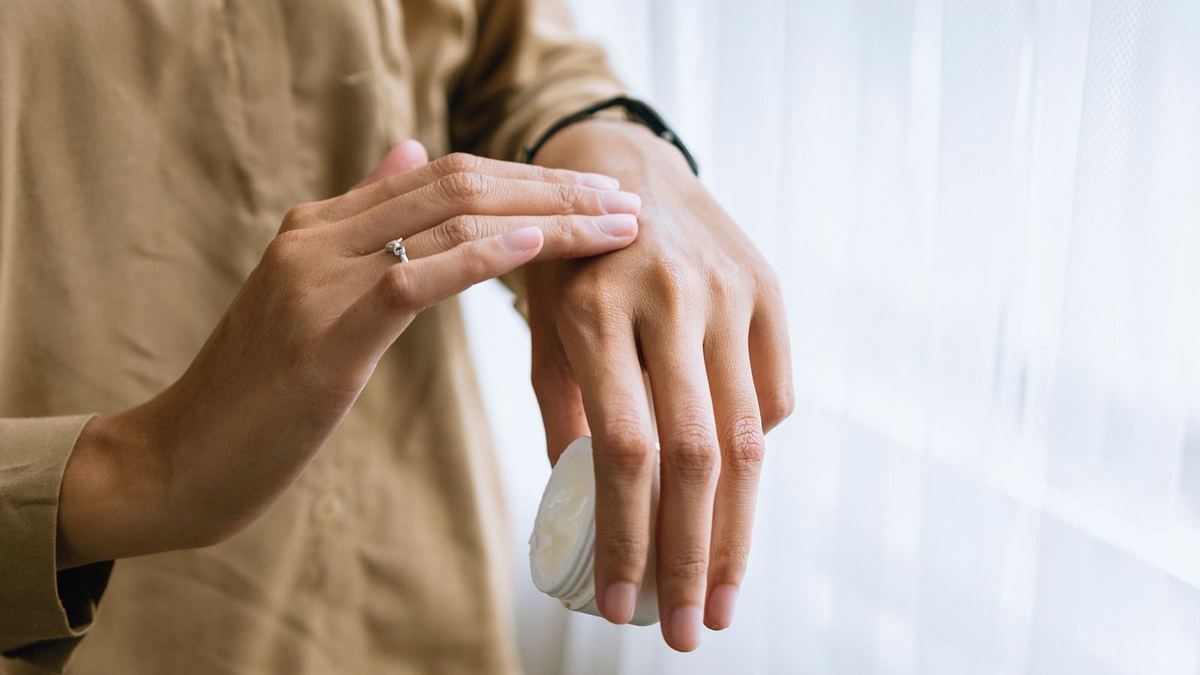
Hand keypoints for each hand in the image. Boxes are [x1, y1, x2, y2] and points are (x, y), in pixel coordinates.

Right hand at [57, 141, 642, 567]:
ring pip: (448, 218)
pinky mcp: (323, 333)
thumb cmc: (258, 395)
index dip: (528, 180)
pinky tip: (537, 249)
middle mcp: (318, 234)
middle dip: (553, 191)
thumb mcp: (313, 299)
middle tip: (626, 205)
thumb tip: (412, 156)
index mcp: (320, 224)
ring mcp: (316, 277)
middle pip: (459, 183)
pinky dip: (482, 257)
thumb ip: (364, 227)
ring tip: (613, 228)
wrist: (177, 463)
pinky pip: (414, 276)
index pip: (445, 176)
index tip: (594, 198)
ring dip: (543, 219)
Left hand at [527, 121, 793, 650]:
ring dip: (736, 533)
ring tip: (721, 599)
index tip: (618, 605)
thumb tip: (581, 510)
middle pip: (693, 457)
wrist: (623, 164)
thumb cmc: (565, 261)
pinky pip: (773, 397)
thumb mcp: (542, 327)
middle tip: (685, 632)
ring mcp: (728, 292)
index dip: (625, 537)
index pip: (621, 450)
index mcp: (594, 309)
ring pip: (746, 438)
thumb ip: (564, 412)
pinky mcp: (768, 289)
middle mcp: (669, 299)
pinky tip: (732, 498)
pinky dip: (753, 456)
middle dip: (690, 559)